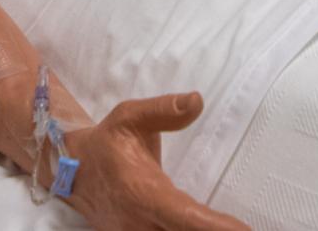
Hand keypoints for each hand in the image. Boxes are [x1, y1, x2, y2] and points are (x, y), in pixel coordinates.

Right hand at [62, 92, 249, 230]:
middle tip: (246, 230)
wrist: (72, 171)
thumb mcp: (130, 117)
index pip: (184, 216)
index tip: (243, 230)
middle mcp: (140, 223)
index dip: (213, 227)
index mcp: (143, 193)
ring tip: (233, 230)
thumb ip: (164, 110)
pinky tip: (209, 228)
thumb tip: (197, 100)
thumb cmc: (108, 142)